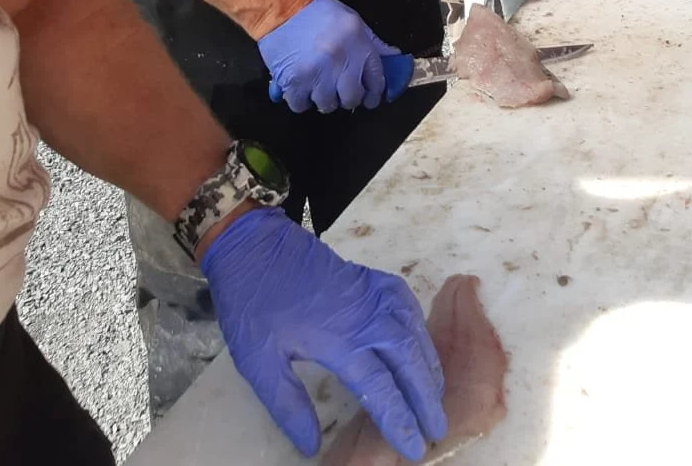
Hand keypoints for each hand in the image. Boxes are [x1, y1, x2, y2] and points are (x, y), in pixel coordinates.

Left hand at [201, 208, 445, 461]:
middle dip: (427, 395)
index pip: (380, 388)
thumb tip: (311, 445)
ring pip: (413, 329)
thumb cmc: (253, 305)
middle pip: (408, 359)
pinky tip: (419, 337)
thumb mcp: (259, 362)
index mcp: (339, 340)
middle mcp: (365, 316)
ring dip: (427, 362)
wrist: (253, 245)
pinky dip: (419, 324)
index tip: (414, 447)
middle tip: (438, 427)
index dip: (399, 419)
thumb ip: (288, 405)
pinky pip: (406, 301)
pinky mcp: (369, 277)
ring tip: (436, 392)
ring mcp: (371, 292)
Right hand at [257, 0, 393, 112]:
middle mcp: (341, 62)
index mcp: (359, 45)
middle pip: (352, 98)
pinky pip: (302, 106)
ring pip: (327, 105)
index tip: (370, 97)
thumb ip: (373, 42)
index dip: (374, 93)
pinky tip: (301, 87)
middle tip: (340, 91)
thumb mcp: (352, 21)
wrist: (281, 9)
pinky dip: (302, 100)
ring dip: (323, 98)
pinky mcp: (294, 82)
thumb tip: (394, 57)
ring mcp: (317, 74)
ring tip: (318, 85)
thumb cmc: (318, 13)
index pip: (376, 80)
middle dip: (348, 98)